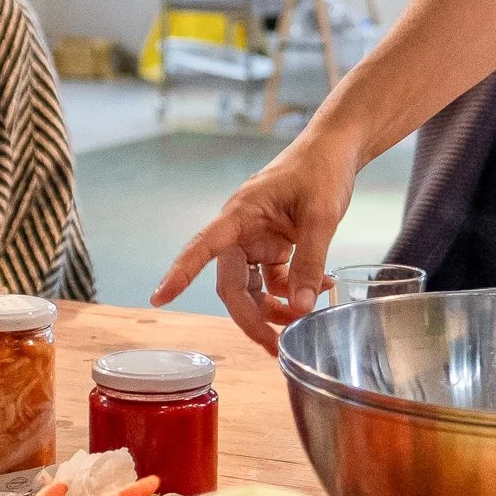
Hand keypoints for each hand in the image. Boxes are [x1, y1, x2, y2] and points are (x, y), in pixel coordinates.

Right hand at [153, 134, 358, 351]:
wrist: (335, 149)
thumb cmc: (320, 169)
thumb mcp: (320, 216)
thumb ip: (310, 262)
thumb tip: (302, 308)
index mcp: (241, 214)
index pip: (203, 246)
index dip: (181, 273)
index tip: (160, 296)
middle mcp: (242, 230)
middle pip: (233, 284)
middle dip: (252, 318)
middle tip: (274, 346)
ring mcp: (257, 240)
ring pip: (253, 288)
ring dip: (275, 308)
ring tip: (305, 317)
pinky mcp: (274, 245)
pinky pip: (274, 279)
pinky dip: (293, 291)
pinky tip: (319, 288)